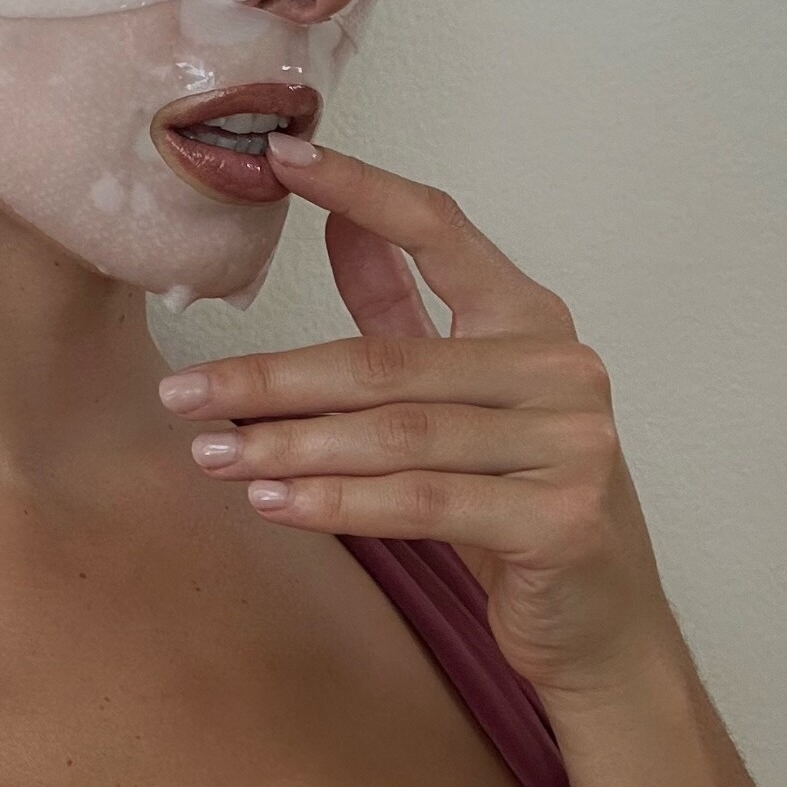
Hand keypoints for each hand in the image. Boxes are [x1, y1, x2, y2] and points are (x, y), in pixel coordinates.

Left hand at [159, 133, 684, 697]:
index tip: (279, 161)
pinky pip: (420, 502)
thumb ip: (405, 312)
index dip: (360, 189)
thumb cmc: (518, 501)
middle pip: (386, 360)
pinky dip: (337, 502)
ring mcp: (570, 444)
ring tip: (210, 454)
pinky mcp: (559, 520)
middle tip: (184, 393)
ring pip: (394, 436)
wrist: (603, 625)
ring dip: (288, 446)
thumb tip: (339, 218)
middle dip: (271, 378)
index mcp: (534, 320)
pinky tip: (272, 502)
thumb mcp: (460, 398)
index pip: (440, 230)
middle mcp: (560, 370)